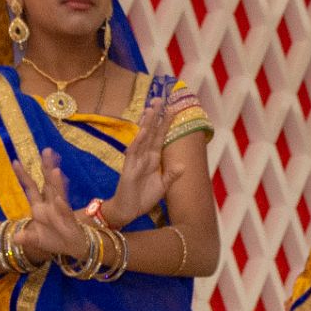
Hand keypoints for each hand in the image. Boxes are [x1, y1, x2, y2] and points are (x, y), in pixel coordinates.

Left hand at [15, 150, 89, 262]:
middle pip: (48, 182)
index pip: (30, 187)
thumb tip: (15, 238)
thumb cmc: (53, 240)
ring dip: (56, 182)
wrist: (72, 247)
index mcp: (39, 207)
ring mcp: (60, 210)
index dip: (23, 175)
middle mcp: (50, 204)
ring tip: (55, 170)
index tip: (15, 161)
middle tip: (46, 150)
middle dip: (47, 167)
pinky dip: (62, 206)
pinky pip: (65, 211)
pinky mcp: (69, 220)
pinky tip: (58, 199)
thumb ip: (26, 238)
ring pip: (58, 192)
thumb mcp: (35, 240)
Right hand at [104, 89, 170, 225]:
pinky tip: (142, 132)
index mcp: (153, 159)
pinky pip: (133, 154)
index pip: (160, 137)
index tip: (173, 108)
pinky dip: (137, 142)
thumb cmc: (142, 198)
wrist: (127, 211)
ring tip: (151, 108)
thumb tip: (183, 165)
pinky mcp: (128, 169)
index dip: (166, 123)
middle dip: (156, 116)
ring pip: (141, 138)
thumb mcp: (162, 186)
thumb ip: (171, 175)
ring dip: (146, 124)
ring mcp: (135, 161)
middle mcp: (144, 156)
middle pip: (151, 132)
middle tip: (160, 99)